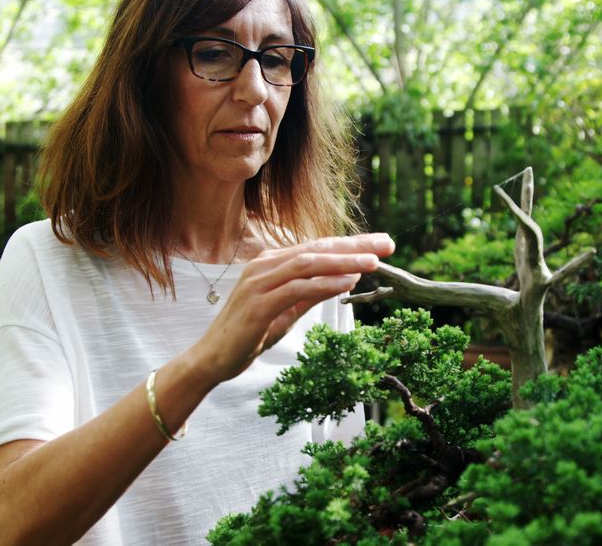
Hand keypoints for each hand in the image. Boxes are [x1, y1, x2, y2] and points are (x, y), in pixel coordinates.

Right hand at [195, 233, 394, 383]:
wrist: (213, 358)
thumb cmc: (249, 333)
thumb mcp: (286, 310)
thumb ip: (309, 293)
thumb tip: (343, 278)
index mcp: (271, 263)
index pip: (318, 247)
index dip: (351, 243)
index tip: (381, 244)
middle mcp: (264, 265)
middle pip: (318, 248)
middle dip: (355, 244)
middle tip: (388, 244)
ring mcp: (259, 282)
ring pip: (309, 263)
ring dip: (344, 261)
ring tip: (374, 261)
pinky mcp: (258, 304)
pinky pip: (297, 289)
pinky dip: (325, 284)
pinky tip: (348, 281)